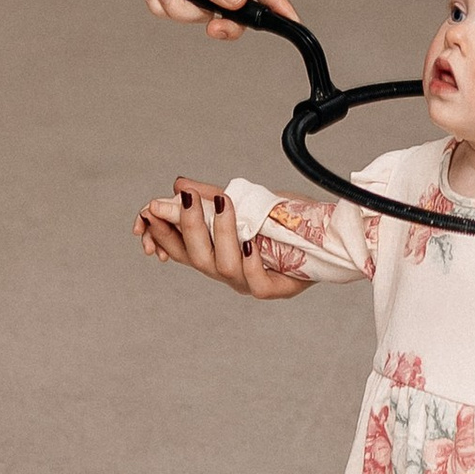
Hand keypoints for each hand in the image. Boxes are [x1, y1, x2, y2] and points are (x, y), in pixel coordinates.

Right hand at [132, 177, 306, 296]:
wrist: (327, 236)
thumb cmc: (284, 222)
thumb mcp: (245, 202)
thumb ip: (210, 197)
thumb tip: (178, 185)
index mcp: (214, 253)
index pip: (177, 247)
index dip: (159, 233)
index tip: (148, 214)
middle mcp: (226, 271)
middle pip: (195, 257)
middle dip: (186, 226)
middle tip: (186, 198)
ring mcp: (248, 281)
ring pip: (224, 267)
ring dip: (219, 233)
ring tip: (223, 203)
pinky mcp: (274, 288)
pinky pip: (256, 282)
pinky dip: (249, 261)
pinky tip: (249, 241)